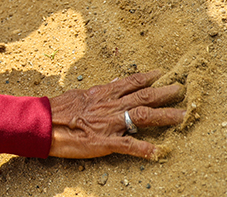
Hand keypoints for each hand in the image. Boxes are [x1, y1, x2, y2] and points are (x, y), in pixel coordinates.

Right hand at [49, 69, 185, 159]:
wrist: (43, 123)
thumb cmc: (57, 109)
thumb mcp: (80, 94)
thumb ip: (99, 92)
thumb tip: (113, 84)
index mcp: (102, 94)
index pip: (130, 82)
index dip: (148, 77)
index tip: (162, 73)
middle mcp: (110, 106)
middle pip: (143, 97)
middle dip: (164, 93)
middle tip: (182, 89)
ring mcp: (109, 123)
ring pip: (142, 117)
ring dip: (164, 116)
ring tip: (182, 116)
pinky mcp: (104, 142)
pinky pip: (128, 145)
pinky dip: (144, 149)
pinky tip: (158, 152)